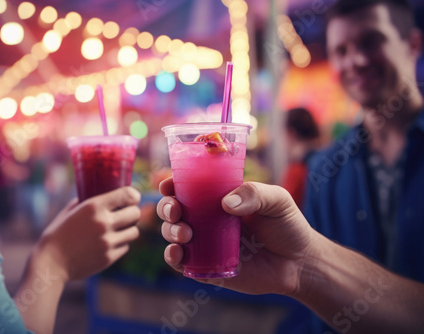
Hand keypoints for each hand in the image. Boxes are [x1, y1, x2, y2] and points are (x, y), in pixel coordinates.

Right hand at [35, 186, 140, 281]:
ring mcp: (108, 241)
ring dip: (129, 229)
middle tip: (127, 214)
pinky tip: (110, 243)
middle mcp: (104, 222)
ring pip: (134, 232)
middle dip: (133, 212)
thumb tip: (97, 194)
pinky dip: (120, 244)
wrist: (50, 263)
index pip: (128, 195)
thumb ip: (85, 202)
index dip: (133, 195)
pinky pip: (125, 247)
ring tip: (120, 229)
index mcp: (94, 207)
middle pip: (136, 213)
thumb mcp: (69, 212)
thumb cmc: (57, 235)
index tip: (133, 197)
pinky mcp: (109, 257)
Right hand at [157, 178, 317, 295]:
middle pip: (173, 210)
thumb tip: (227, 203)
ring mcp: (205, 243)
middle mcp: (206, 219)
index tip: (168, 183)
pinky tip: (178, 253)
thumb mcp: (277, 200)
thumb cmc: (288, 226)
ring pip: (173, 234)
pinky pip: (182, 263)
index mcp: (218, 198)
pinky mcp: (207, 267)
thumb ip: (254, 194)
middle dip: (166, 207)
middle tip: (176, 210)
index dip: (172, 184)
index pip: (187, 187)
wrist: (300, 263)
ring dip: (170, 231)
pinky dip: (173, 257)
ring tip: (186, 233)